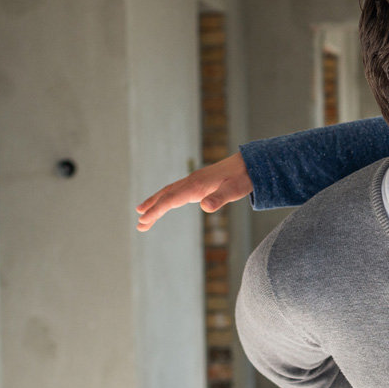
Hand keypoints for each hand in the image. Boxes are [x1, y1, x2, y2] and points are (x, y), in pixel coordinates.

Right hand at [136, 153, 250, 230]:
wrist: (249, 164)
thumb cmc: (243, 178)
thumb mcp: (234, 190)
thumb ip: (219, 198)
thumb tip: (204, 207)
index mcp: (196, 185)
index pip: (170, 199)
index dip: (156, 210)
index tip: (143, 221)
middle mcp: (191, 182)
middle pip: (165, 196)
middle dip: (151, 209)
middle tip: (139, 223)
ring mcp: (194, 181)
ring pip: (169, 193)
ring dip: (156, 204)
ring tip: (143, 216)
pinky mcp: (198, 183)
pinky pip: (177, 192)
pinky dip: (166, 199)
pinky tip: (164, 205)